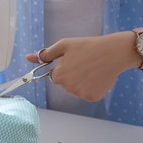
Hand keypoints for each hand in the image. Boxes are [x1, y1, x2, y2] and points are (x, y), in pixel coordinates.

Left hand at [26, 32, 140, 101]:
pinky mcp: (92, 98)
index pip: (55, 75)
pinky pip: (87, 93)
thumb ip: (45, 54)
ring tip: (92, 68)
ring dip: (81, 81)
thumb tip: (28, 58)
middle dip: (72, 74)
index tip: (75, 60)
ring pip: (76, 89)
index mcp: (59, 76)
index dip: (64, 66)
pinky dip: (91, 87)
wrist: (114, 52)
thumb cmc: (88, 46)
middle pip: (65, 83)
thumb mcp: (64, 45)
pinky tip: (98, 76)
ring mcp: (80, 94)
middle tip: (85, 62)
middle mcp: (68, 88)